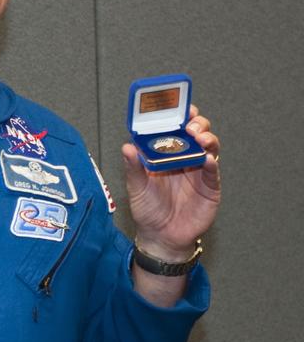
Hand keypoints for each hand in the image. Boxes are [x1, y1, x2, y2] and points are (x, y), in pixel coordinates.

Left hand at [121, 104, 220, 259]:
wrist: (162, 237)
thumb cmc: (147, 210)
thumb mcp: (136, 188)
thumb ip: (133, 168)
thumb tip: (127, 146)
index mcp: (165, 154)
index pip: (174, 127)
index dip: (177, 114)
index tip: (177, 104)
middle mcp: (184, 158)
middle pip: (196, 132)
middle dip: (195, 123)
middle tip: (189, 125)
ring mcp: (199, 170)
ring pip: (209, 146)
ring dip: (207, 138)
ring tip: (199, 138)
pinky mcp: (210, 186)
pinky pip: (214, 171)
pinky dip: (212, 163)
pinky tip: (207, 160)